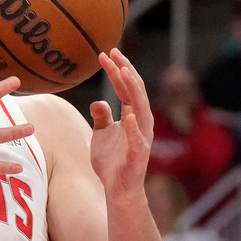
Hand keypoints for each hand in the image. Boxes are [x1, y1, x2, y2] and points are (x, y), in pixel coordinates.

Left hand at [89, 49, 153, 201]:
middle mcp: (141, 122)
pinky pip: (137, 140)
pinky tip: (128, 116)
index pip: (126, 87)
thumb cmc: (111, 161)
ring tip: (123, 72)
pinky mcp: (138, 155)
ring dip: (133, 90)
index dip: (117, 70)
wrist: (116, 188)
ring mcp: (142, 138)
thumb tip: (98, 101)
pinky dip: (134, 128)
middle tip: (114, 52)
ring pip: (140, 109)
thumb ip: (101, 116)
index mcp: (132, 115)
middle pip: (135, 91)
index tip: (106, 53)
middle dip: (125, 71)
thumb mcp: (101, 133)